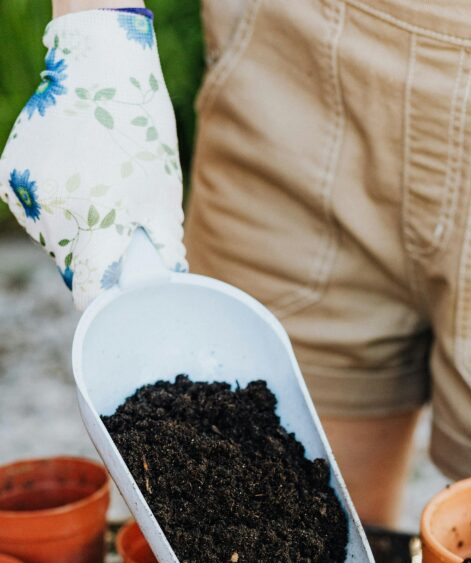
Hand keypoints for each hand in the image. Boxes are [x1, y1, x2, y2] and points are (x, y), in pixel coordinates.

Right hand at [0, 9, 185, 308]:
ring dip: (69, 231)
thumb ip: (163, 246)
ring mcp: (29, 193)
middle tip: (111, 232)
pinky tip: (70, 178)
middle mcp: (57, 214)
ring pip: (47, 238)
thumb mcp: (163, 195)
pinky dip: (49, 205)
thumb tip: (170, 286)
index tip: (106, 300)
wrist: (97, 69)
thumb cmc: (141, 135)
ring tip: (92, 195)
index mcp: (99, 224)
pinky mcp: (9, 175)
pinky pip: (30, 209)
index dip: (97, 299)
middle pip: (68, 264)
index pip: (86, 289)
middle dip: (89, 259)